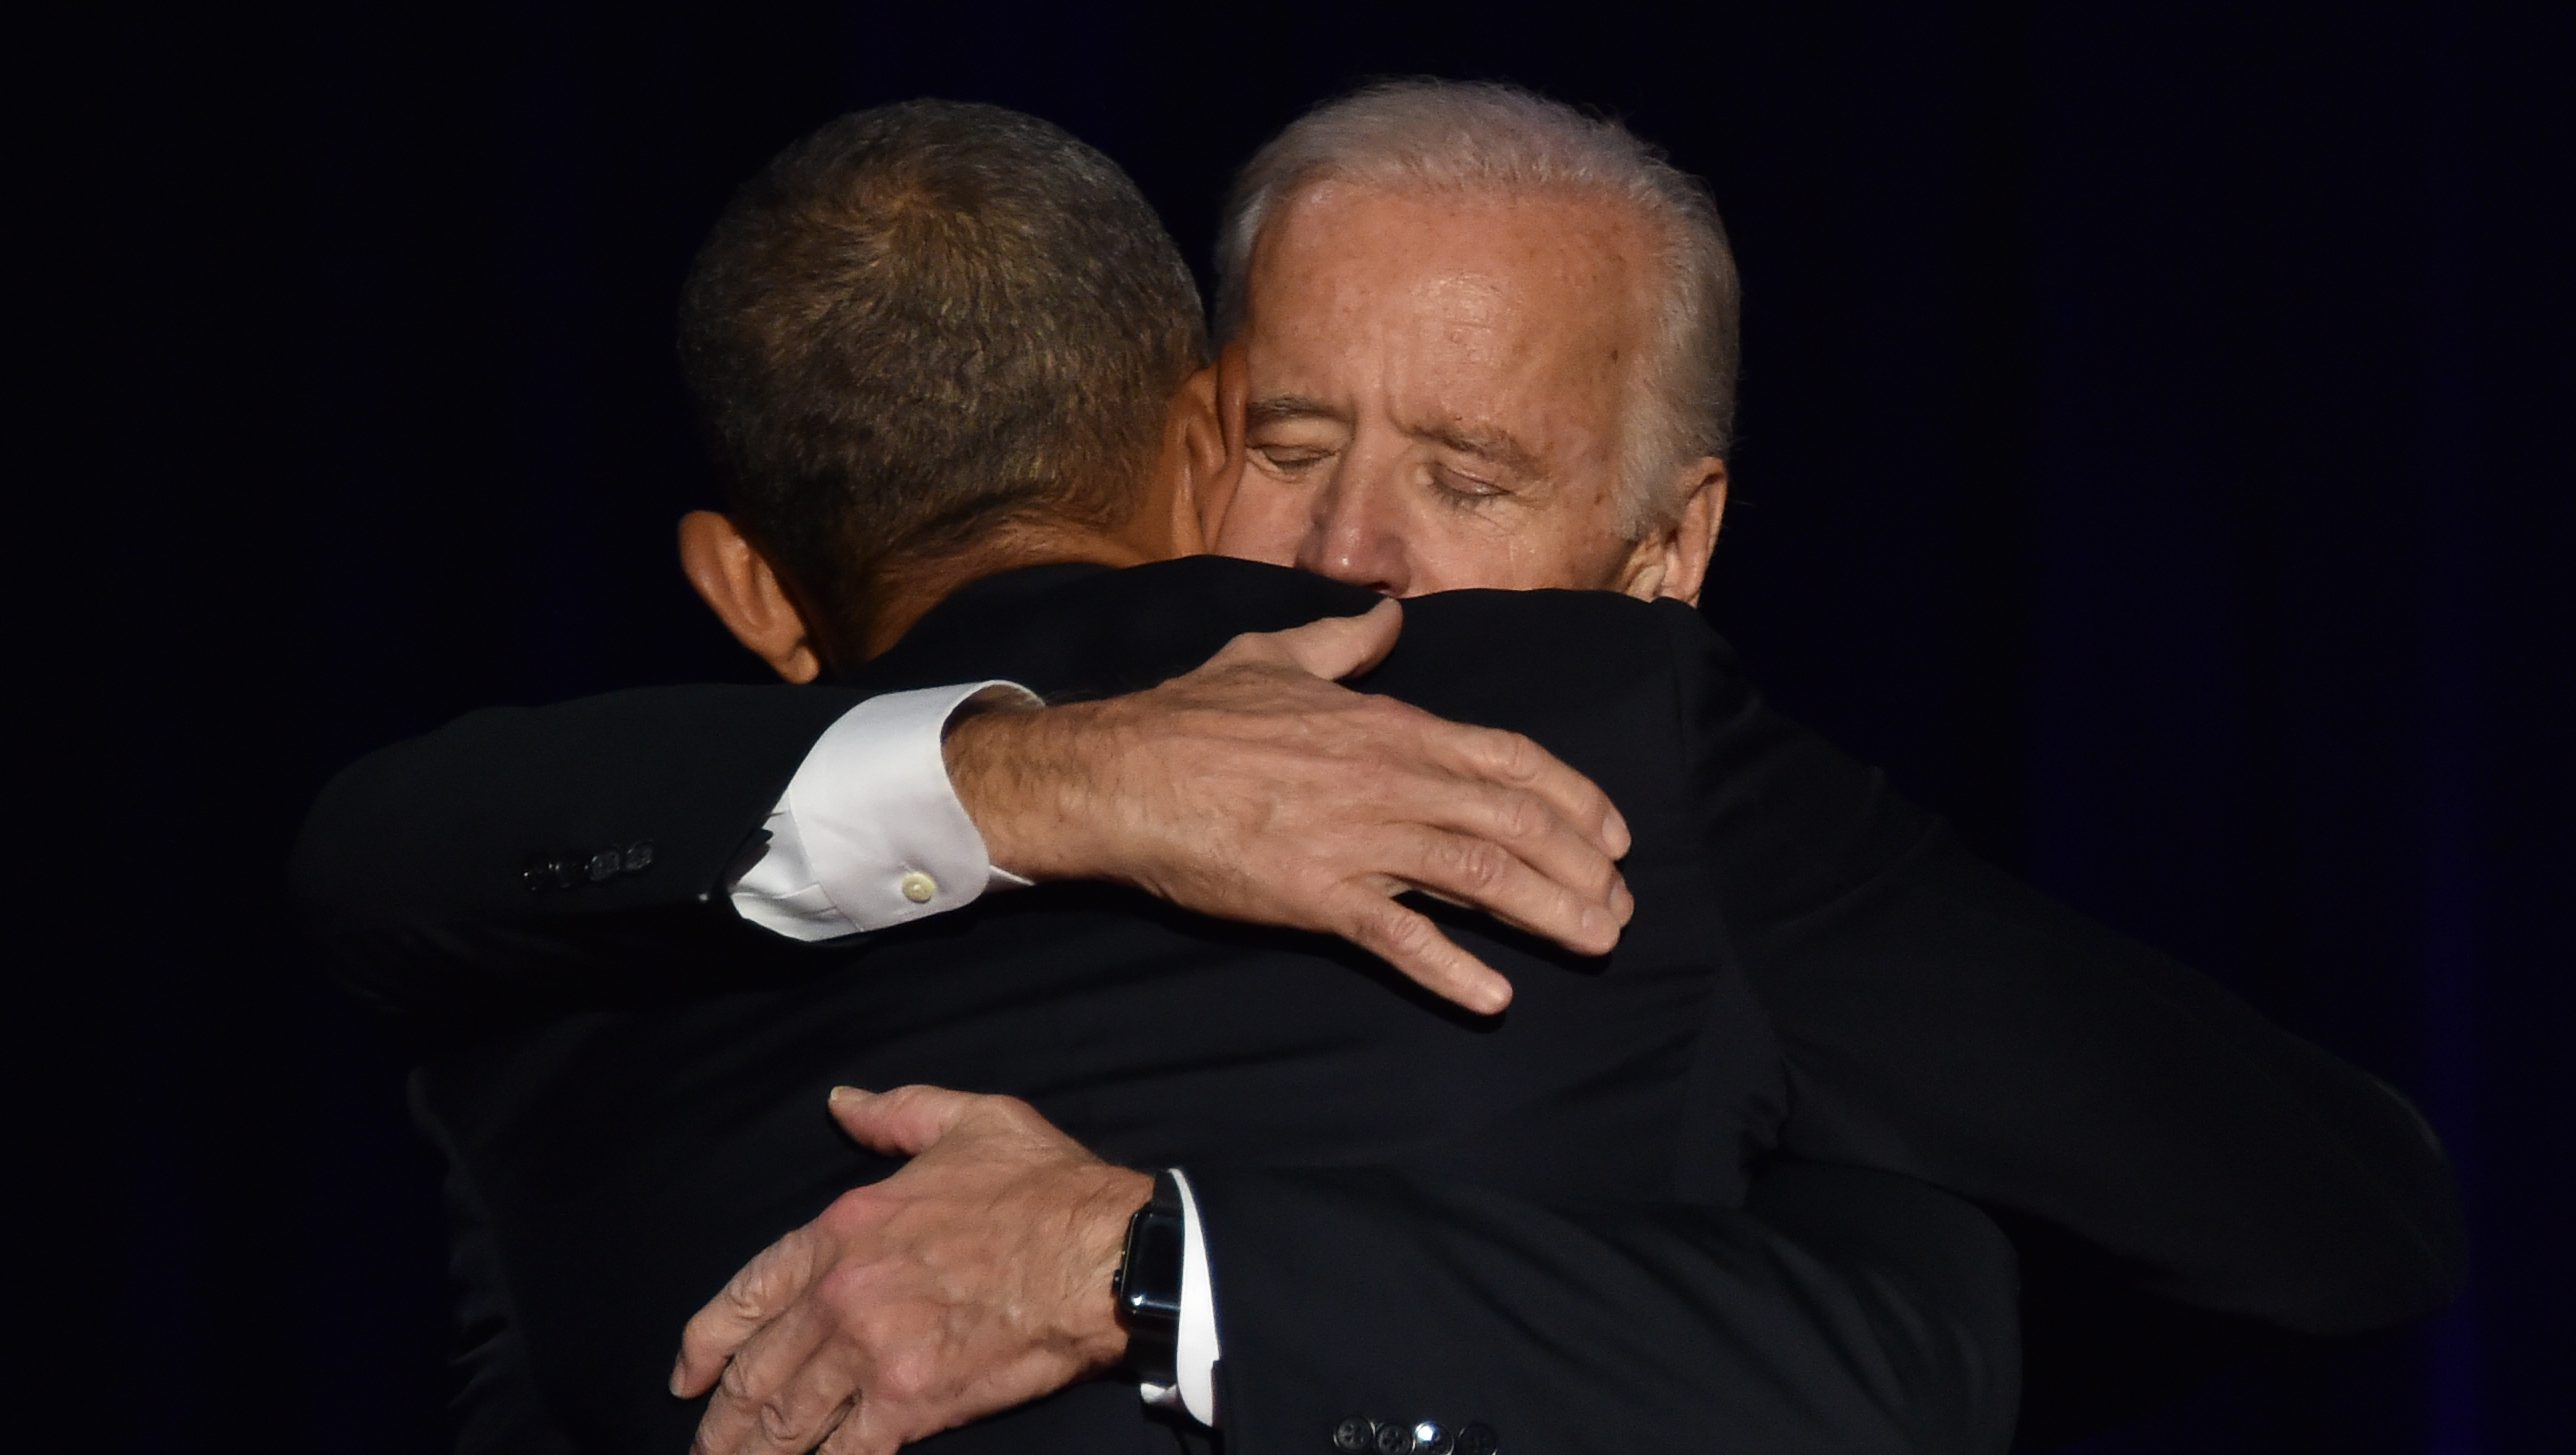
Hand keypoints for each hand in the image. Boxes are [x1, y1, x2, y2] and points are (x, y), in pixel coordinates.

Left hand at [672, 1086, 1149, 1454]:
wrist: (1104, 1255)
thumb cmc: (1044, 1187)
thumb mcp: (967, 1121)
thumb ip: (895, 1115)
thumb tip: (842, 1103)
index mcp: (845, 1228)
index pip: (750, 1292)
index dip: (708, 1342)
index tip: (686, 1375)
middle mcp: (842, 1294)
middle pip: (758, 1370)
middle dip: (723, 1417)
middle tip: (706, 1444)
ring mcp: (872, 1353)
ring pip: (788, 1418)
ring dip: (756, 1452)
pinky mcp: (911, 1403)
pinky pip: (845, 1452)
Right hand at [944, 598, 1632, 1013]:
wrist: (1122, 772)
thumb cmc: (1192, 715)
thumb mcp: (1275, 654)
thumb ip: (1342, 640)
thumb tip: (1386, 615)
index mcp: (1390, 726)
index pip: (1511, 760)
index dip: (1573, 799)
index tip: (1614, 834)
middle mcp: (1392, 779)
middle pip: (1516, 823)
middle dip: (1582, 866)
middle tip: (1620, 908)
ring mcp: (1359, 838)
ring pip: (1482, 876)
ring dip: (1550, 913)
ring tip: (1595, 944)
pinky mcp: (1319, 895)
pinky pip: (1401, 936)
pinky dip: (1453, 969)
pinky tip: (1495, 996)